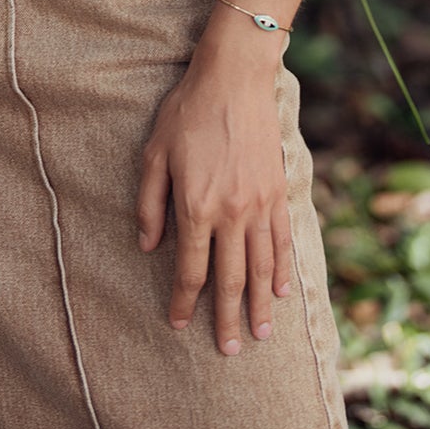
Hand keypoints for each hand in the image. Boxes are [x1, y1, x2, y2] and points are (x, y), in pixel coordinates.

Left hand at [136, 20, 293, 354]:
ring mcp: (259, 204)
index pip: (190, 269)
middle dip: (225, 319)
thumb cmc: (188, 111)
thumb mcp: (154, 152)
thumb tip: (149, 246)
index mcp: (196, 206)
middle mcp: (231, 213)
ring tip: (257, 335)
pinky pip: (281, 241)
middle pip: (229, 279)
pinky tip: (278, 292)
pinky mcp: (278, 191)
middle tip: (227, 351)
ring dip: (258, 305)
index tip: (177, 323)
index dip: (182, 300)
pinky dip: (280, 270)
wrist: (235, 77)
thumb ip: (150, 203)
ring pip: (260, 268)